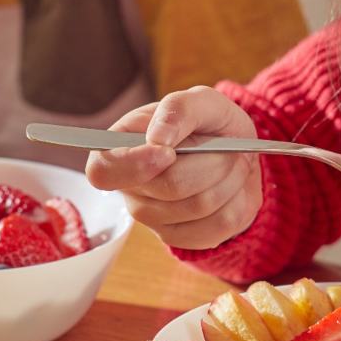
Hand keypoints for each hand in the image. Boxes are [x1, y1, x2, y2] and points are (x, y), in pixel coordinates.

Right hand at [85, 86, 261, 250]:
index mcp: (119, 149)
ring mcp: (154, 220)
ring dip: (229, 178)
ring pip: (200, 205)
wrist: (236, 153)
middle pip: (170, 186)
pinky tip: (231, 187)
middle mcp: (129, 189)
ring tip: (230, 163)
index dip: (135, 164)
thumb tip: (157, 138)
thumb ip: (177, 109)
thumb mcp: (200, 101)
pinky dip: (238, 199)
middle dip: (211, 161)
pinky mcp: (183, 238)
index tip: (168, 152)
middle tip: (223, 147)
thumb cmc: (208, 123)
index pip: (103, 171)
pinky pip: (220, 224)